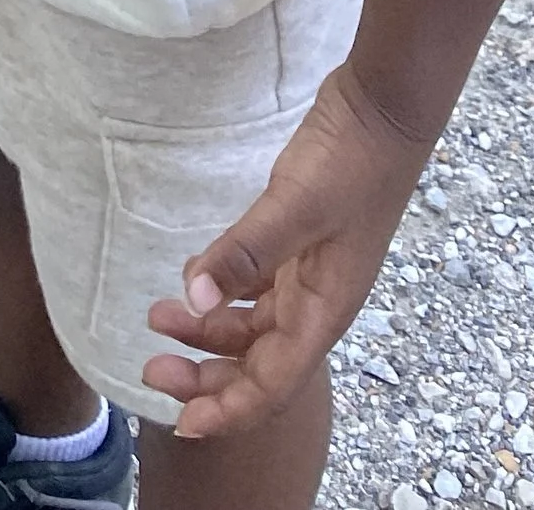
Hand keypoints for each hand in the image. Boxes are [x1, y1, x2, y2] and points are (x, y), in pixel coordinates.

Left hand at [141, 65, 430, 435]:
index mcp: (323, 311)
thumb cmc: (349, 163)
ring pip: (253, 326)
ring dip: (207, 330)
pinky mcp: (299, 241)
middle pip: (259, 364)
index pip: (273, 385)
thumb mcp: (295, 206)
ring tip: (158, 317)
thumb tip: (194, 297)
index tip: (184, 424)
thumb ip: (245, 251)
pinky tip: (193, 277)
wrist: (382, 109)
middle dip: (207, 376)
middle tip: (151, 368)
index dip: (230, 410)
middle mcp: (316, 303)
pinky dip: (224, 292)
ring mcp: (309, 273)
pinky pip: (256, 287)